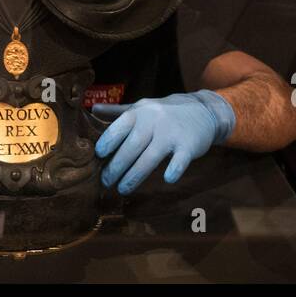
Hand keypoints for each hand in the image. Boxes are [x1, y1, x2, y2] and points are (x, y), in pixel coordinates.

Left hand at [94, 91, 234, 193]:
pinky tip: (167, 180)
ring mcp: (172, 133)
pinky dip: (174, 169)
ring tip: (122, 189)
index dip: (108, 141)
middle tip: (105, 182)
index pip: (120, 126)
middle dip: (116, 166)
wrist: (203, 111)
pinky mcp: (189, 145)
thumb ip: (118, 111)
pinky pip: (180, 159)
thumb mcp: (142, 107)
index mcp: (140, 112)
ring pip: (151, 157)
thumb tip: (92, 109)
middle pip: (132, 146)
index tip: (97, 155)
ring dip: (135, 175)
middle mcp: (154, 121)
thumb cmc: (165, 112)